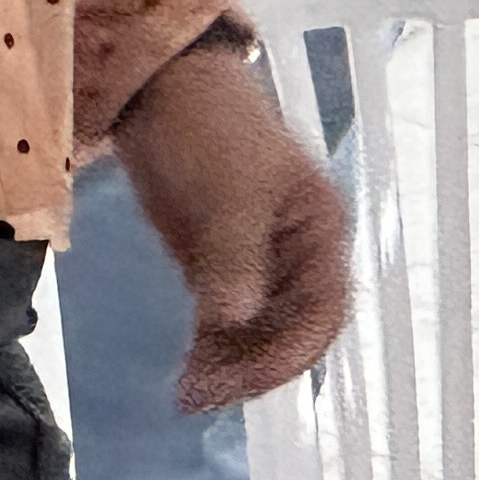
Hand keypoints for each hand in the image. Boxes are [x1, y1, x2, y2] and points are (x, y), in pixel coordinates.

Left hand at [110, 39, 350, 410]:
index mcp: (320, 230)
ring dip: (228, 366)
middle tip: (204, 393)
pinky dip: (208, 350)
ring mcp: (256, 262)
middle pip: (289, 331)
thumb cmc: (210, 125)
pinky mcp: (216, 266)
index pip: (324, 311)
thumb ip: (234, 259)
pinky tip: (186, 375)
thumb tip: (234, 324)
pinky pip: (223, 323)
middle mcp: (297, 255)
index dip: (293, 351)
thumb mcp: (229, 191)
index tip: (250, 377)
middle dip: (253, 366)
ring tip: (188, 393)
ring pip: (255, 334)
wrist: (155, 86)